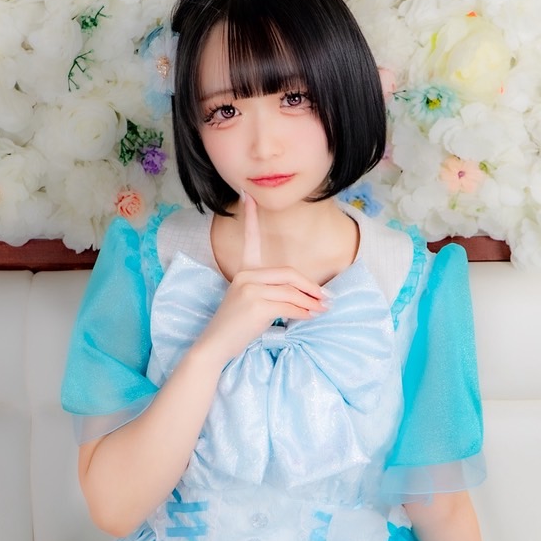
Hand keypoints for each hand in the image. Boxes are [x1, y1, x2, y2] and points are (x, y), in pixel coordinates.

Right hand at [193, 193, 328, 363]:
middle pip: (288, 273)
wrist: (215, 345)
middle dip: (310, 286)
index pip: (250, 240)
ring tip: (323, 309)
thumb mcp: (251, 303)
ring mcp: (250, 289)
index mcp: (243, 272)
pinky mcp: (256, 305)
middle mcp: (245, 275)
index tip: (247, 195)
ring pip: (291, 291)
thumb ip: (270, 292)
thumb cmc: (235, 327)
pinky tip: (310, 317)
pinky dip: (303, 312)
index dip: (249, 217)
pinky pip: (289, 306)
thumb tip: (305, 296)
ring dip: (311, 302)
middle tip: (325, 297)